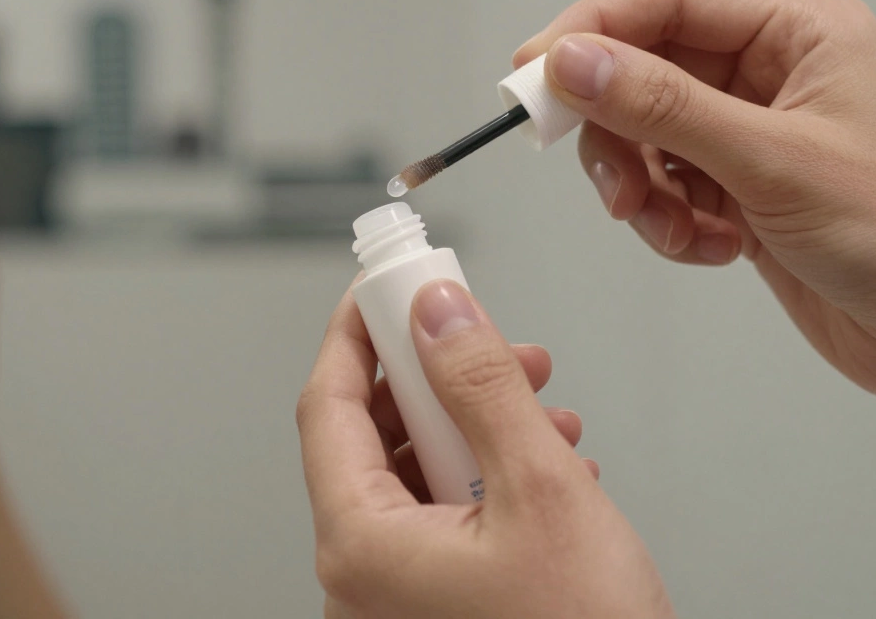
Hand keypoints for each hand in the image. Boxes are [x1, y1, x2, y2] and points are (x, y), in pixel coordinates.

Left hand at [298, 280, 671, 618]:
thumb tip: (438, 312)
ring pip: (417, 476)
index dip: (355, 335)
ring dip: (476, 427)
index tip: (382, 288)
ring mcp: (397, 598)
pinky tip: (548, 463)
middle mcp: (363, 578)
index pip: (327, 407)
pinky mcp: (435, 608)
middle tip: (484, 339)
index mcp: (362, 547)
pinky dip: (488, 478)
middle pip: (374, 438)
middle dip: (439, 379)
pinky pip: (442, 518)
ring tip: (543, 406)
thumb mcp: (543, 491)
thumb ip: (483, 388)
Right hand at [516, 0, 875, 524]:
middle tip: (606, 181)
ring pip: (646, 136)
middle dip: (615, 131)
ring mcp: (752, 133)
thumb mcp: (773, 162)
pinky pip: (664, 188)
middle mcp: (772, 74)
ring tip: (674, 228)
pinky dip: (668, 223)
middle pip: (645, 70)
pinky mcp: (738, 189)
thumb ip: (665, 108)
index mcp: (799, 33)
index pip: (670, 1)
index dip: (594, 29)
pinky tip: (713, 248)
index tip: (535, 72)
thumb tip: (577, 64)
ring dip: (641, 189)